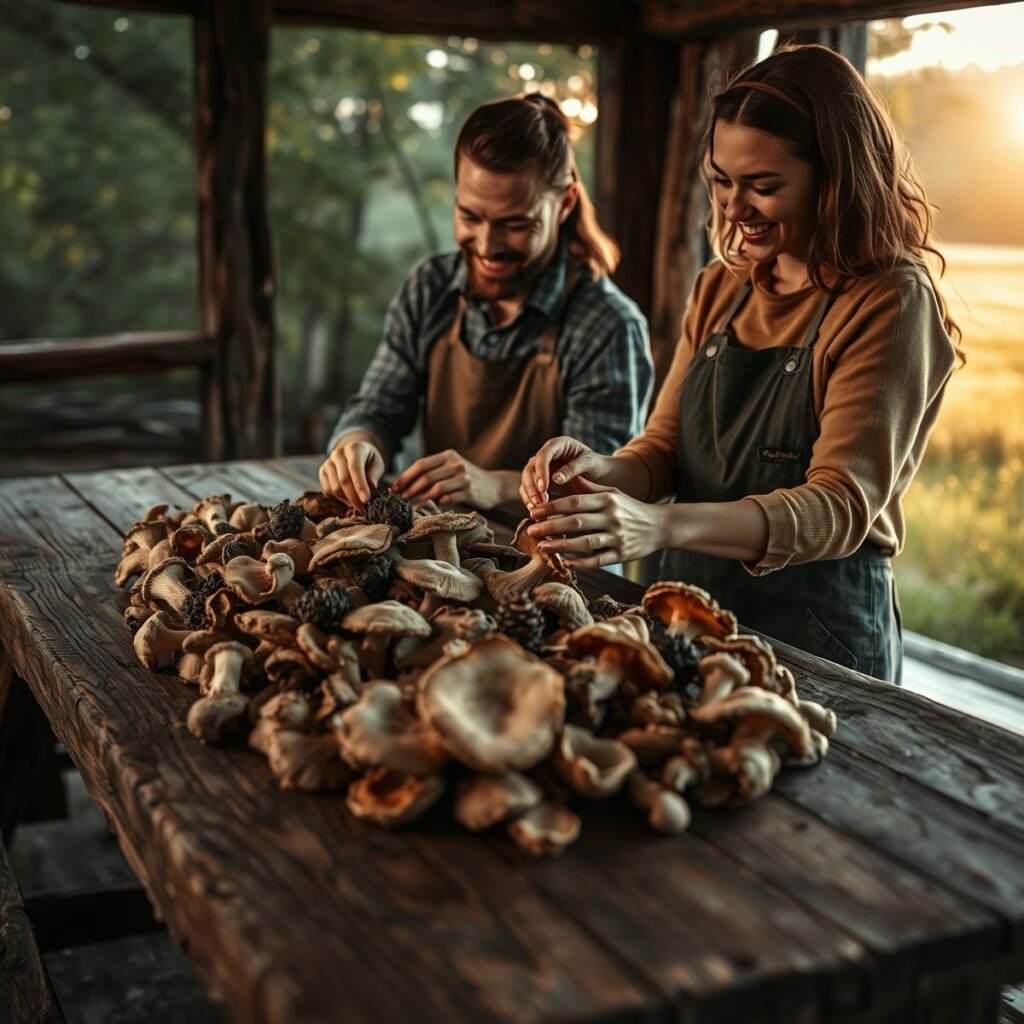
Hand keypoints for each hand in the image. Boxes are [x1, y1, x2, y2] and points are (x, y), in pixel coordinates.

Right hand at [319, 439, 384, 511]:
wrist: (354, 455)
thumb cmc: (368, 461)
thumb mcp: (377, 464)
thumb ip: (374, 474)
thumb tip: (371, 486)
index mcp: (354, 448)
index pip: (355, 468)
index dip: (360, 486)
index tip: (366, 500)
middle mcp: (338, 453)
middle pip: (343, 480)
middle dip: (354, 497)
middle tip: (363, 508)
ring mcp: (328, 463)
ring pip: (335, 488)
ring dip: (347, 500)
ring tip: (358, 503)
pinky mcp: (322, 472)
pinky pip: (328, 491)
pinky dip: (339, 498)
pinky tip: (348, 497)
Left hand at [393, 449, 505, 509]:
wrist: (494, 486)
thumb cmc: (466, 479)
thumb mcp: (451, 468)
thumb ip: (433, 473)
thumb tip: (404, 485)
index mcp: (448, 456)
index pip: (421, 464)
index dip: (406, 476)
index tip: (394, 487)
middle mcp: (456, 464)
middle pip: (426, 476)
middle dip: (410, 489)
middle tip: (400, 499)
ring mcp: (464, 478)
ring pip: (436, 488)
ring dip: (421, 498)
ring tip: (412, 505)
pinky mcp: (470, 492)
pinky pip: (449, 498)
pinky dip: (438, 503)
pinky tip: (431, 507)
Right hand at [519, 436, 615, 510]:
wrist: (597, 474)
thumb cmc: (595, 465)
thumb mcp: (589, 463)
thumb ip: (573, 468)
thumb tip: (555, 479)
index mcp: (558, 444)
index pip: (543, 455)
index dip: (541, 471)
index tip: (543, 487)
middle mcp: (546, 454)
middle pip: (530, 468)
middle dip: (532, 486)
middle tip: (539, 502)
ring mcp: (540, 467)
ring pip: (526, 479)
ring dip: (529, 494)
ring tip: (537, 508)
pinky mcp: (539, 480)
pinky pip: (528, 489)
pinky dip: (529, 499)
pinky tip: (535, 510)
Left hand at [525, 478, 668, 568]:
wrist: (660, 526)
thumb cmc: (630, 509)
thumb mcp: (613, 493)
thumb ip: (589, 488)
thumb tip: (567, 475)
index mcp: (608, 500)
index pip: (575, 502)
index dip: (552, 507)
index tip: (533, 512)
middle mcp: (612, 517)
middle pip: (576, 522)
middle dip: (551, 527)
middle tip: (531, 531)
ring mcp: (617, 537)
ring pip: (585, 543)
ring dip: (562, 546)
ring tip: (542, 548)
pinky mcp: (621, 555)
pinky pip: (598, 560)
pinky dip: (581, 563)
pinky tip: (565, 563)